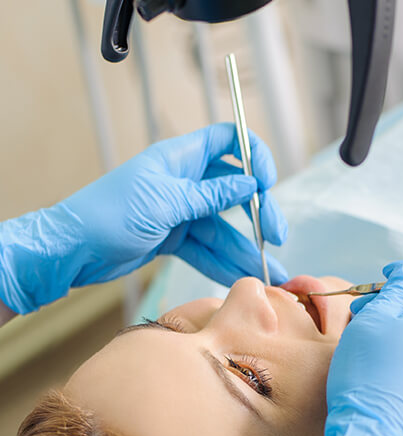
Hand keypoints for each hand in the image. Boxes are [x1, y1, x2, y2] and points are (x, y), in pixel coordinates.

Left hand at [0, 124, 287, 313]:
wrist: (75, 249)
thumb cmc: (109, 214)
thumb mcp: (166, 202)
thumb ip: (211, 196)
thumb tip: (250, 184)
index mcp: (181, 159)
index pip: (227, 142)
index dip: (253, 156)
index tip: (268, 182)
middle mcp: (184, 182)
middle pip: (234, 191)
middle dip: (258, 214)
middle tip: (277, 237)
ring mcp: (180, 212)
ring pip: (222, 228)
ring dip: (245, 249)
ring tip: (270, 273)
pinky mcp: (174, 238)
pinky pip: (206, 249)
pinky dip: (223, 263)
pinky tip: (242, 276)